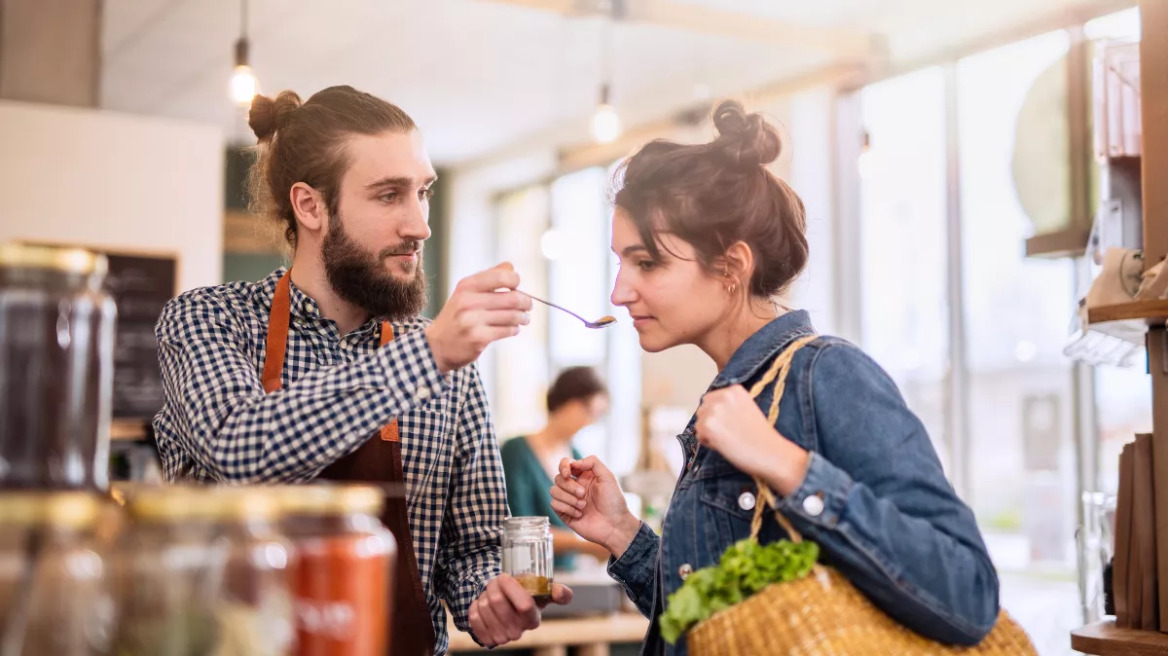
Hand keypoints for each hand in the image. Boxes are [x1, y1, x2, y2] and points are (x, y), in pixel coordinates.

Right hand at [425, 263, 531, 373]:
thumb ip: (488, 277)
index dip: (516, 281)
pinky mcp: (478, 338)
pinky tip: (514, 329)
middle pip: (512, 298)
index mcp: (466, 286)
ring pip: (512, 316)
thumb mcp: (466, 292)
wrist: (437, 345)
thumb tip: (511, 267)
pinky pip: (507, 331)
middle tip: (528, 305)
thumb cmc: (457, 316)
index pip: (501, 276)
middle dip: (526, 302)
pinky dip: (515, 329)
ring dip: (523, 317)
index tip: (518, 287)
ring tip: (524, 318)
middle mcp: (468, 301)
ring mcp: (472, 321)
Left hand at [467, 574, 572, 646]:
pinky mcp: (486, 638)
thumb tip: (560, 592)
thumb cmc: (527, 598)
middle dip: (494, 585)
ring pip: (484, 606)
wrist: (509, 611)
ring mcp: (501, 637)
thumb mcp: (544, 593)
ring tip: (491, 593)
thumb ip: (559, 592)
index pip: (524, 604)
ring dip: (484, 594)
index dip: (511, 587)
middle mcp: (518, 632)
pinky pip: (473, 617)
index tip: (506, 576)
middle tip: (496, 580)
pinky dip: (475, 605)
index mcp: (533, 620)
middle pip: (498, 602)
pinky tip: (482, 604)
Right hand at [550, 456, 640, 557]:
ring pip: (553, 491)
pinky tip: (579, 514)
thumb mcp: (608, 477)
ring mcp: (569, 500)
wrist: (615, 525)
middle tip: (583, 494)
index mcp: (584, 476)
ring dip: (568, 498)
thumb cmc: (614, 501)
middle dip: (570, 486)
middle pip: (558, 478)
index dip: (563, 466)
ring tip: (583, 506)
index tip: (568, 473)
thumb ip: (592, 463)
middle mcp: (575, 487)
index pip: (566, 464)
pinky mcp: (564, 513)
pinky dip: (567, 508)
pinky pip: (554, 504)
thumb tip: (573, 463)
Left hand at [694, 385, 809, 495]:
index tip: (730, 423)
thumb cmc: (761, 436)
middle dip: (710, 421)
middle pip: (702, 408)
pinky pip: (699, 435)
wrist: (771, 453)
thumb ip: (729, 404)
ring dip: (709, 432)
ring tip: (728, 439)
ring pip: (699, 422)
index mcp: (734, 389)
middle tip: (729, 433)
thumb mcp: (747, 408)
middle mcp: (723, 395)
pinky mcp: (708, 426)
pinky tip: (724, 445)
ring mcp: (714, 410)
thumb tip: (709, 409)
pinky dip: (708, 443)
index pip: (711, 399)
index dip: (718, 414)